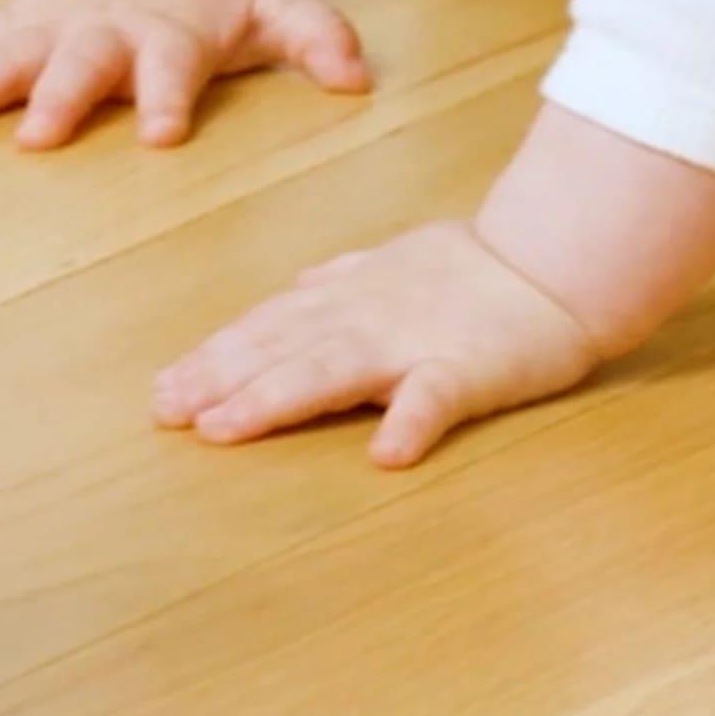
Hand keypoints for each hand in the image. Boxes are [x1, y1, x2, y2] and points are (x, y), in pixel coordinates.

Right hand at [0, 0, 370, 149]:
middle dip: (58, 97)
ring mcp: (52, 23)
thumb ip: (314, 36)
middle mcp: (102, 29)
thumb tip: (355, 77)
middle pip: (78, 63)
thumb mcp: (274, 1)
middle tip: (39, 137)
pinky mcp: (15, 21)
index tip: (159, 135)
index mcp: (167, 32)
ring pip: (9, 53)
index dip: (167, 97)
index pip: (172, 66)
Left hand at [151, 218, 601, 462]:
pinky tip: (385, 455)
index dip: (211, 358)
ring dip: (273, 398)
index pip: (264, 329)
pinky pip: (436, 398)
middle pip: (278, 350)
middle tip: (162, 412)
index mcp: (345, 299)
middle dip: (216, 380)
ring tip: (224, 428)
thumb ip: (341, 279)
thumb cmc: (472, 267)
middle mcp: (362, 318)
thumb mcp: (393, 262)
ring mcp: (412, 343)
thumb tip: (297, 284)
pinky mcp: (466, 370)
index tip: (161, 389)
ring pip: (330, 370)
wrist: (552, 260)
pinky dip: (410, 423)